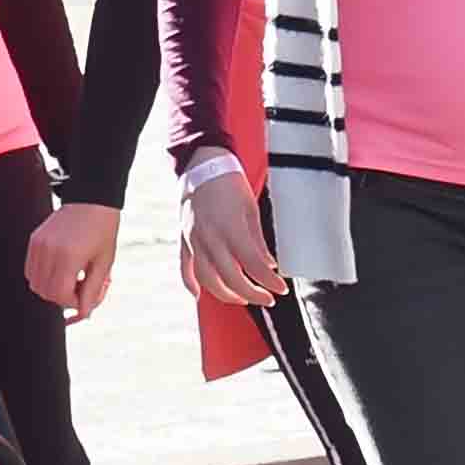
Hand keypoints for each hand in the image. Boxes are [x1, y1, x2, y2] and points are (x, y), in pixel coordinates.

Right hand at [23, 200, 119, 320]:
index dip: (73, 303)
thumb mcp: (104, 262)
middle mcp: (50, 251)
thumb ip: (92, 290)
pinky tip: (61, 269)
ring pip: (35, 283)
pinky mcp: (34, 240)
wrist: (92, 198)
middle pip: (46, 292)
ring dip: (52, 289)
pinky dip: (43, 277)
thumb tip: (84, 313)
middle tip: (80, 288)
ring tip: (71, 277)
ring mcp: (39, 245)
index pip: (61, 295)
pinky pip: (31, 270)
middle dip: (63, 298)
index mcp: (69, 256)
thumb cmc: (103, 229)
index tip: (87, 296)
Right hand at [176, 168, 286, 305]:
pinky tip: (199, 295)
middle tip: (267, 298)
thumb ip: (258, 242)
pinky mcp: (184, 239)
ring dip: (226, 294)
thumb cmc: (230, 185)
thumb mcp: (250, 210)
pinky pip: (184, 267)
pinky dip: (190, 284)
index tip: (280, 289)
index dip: (269, 282)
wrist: (203, 166)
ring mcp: (194, 240)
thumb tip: (269, 266)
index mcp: (231, 228)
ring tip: (242, 298)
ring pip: (207, 278)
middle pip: (231, 278)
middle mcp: (210, 237)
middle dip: (252, 294)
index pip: (253, 265)